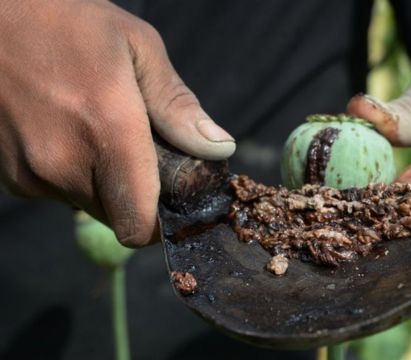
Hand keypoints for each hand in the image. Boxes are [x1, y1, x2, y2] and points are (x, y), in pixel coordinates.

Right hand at [0, 0, 234, 246]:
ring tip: (101, 131)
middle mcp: (63, 162)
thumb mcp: (137, 47)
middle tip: (142, 153)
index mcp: (106, 129)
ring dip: (105, 184)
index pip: (138, 225)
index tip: (174, 203)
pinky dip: (74, 174)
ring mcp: (30, 173)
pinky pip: (58, 192)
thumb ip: (178, 106)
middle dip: (138, 196)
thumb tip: (219, 149)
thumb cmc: (68, 21)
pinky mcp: (9, 176)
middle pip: (119, 217)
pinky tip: (69, 131)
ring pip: (90, 205)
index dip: (161, 224)